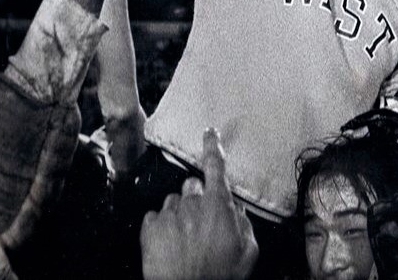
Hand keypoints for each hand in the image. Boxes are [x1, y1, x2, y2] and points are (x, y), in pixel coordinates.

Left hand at [140, 129, 257, 279]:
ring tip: (184, 238)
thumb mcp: (248, 251)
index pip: (215, 166)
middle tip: (202, 221)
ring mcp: (168, 215)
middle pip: (192, 185)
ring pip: (173, 202)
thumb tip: (237, 211)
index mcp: (218, 205)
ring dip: (179, 214)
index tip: (210, 133)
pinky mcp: (149, 229)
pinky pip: (154, 217)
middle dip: (197, 197)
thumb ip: (244, 224)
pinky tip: (169, 244)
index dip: (213, 146)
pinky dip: (160, 227)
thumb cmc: (220, 276)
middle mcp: (192, 204)